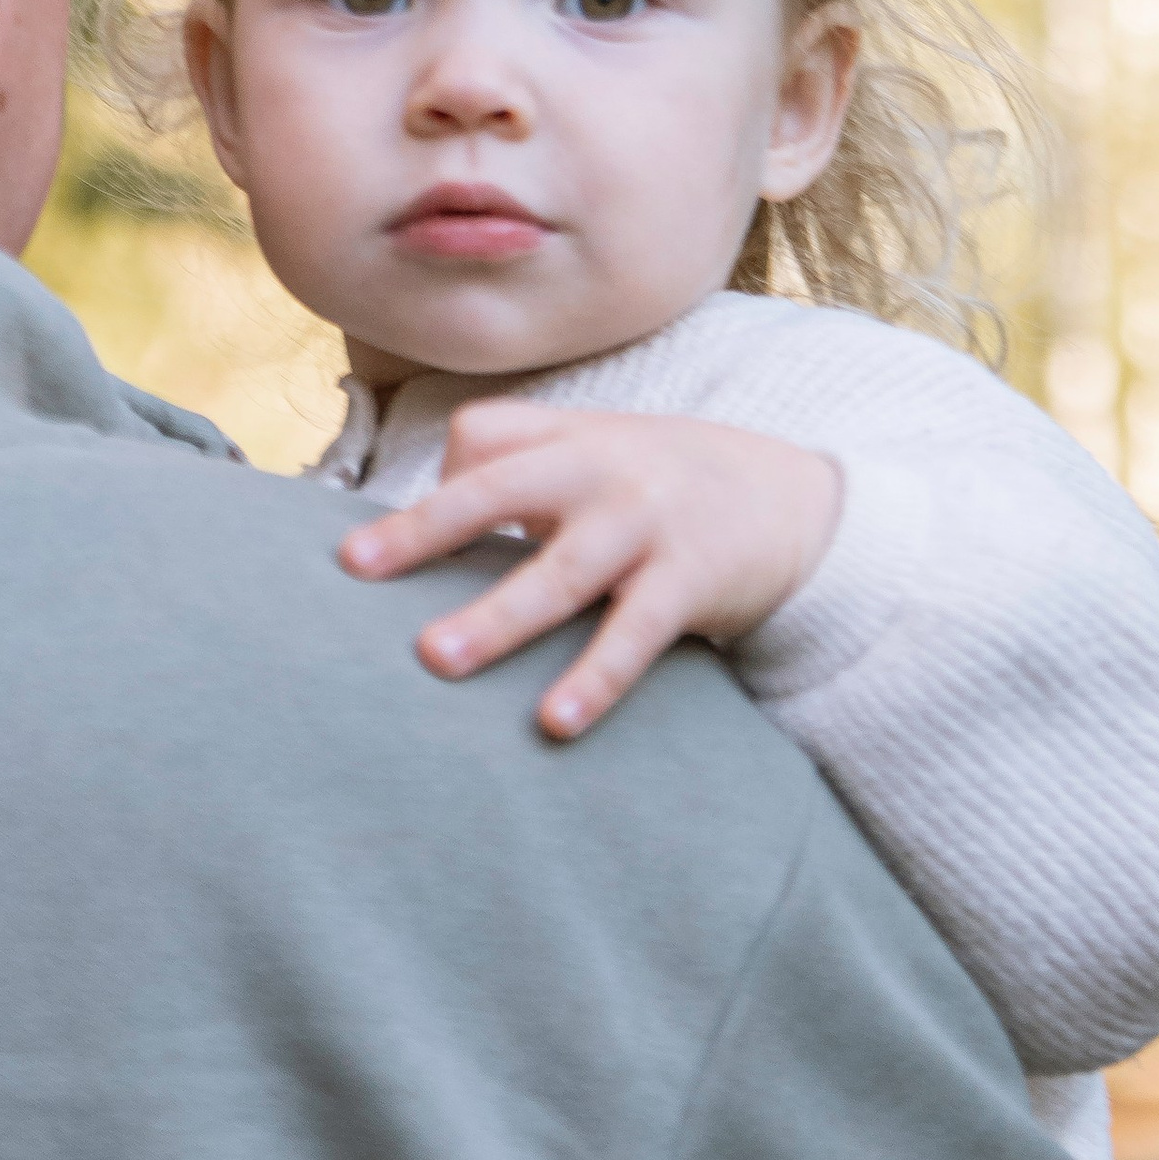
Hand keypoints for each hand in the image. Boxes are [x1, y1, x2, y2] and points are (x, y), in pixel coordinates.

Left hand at [338, 402, 844, 739]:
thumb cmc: (670, 487)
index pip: (483, 438)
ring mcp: (647, 526)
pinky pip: (633, 635)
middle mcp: (602, 472)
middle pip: (499, 490)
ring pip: (559, 573)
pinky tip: (553, 721)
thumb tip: (427, 531)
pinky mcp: (690, 582)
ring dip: (498, 617)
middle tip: (357, 567)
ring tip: (438, 659)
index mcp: (571, 439)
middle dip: (425, 530)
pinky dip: (594, 677)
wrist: (801, 502)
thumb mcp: (603, 456)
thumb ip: (522, 475)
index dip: (440, 486)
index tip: (398, 550)